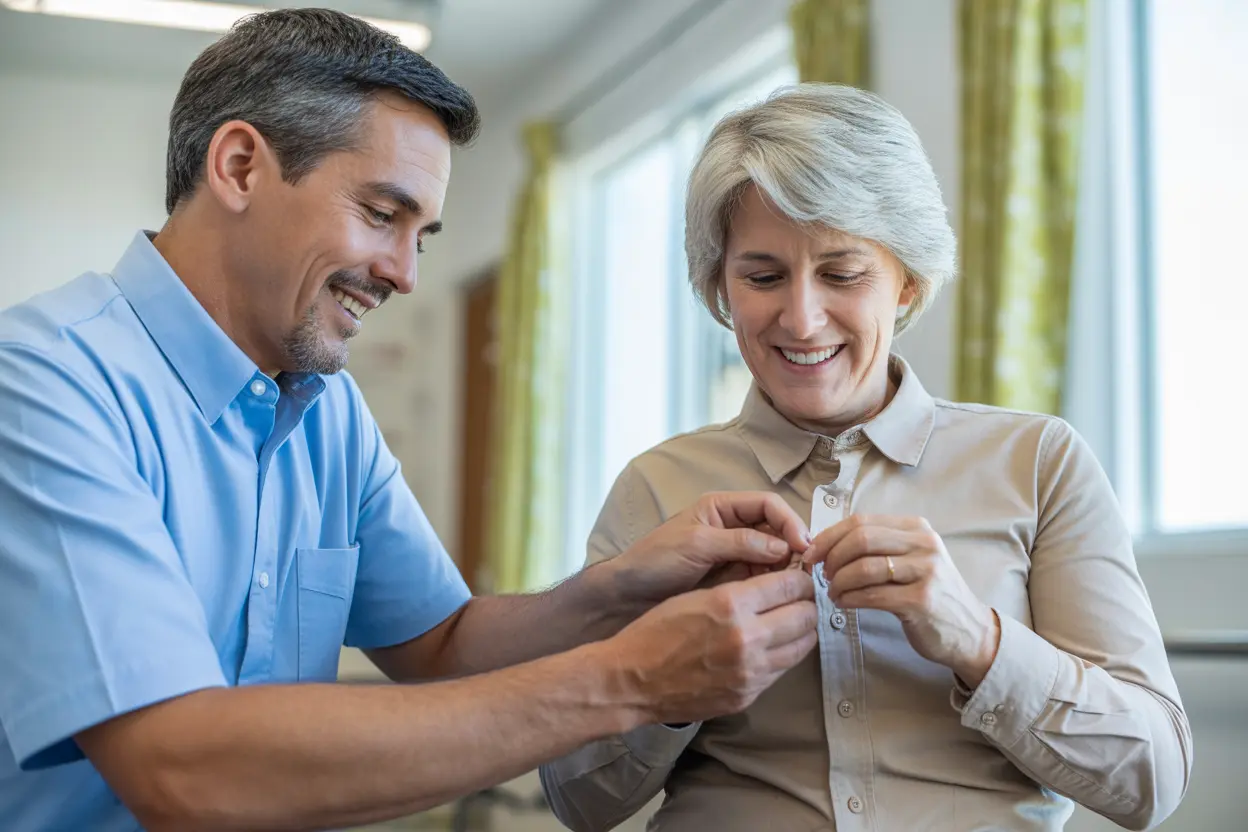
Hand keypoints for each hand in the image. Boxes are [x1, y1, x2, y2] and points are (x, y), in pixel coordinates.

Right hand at [606, 569, 818, 724]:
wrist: (633, 681)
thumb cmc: (656, 632)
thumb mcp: (695, 596)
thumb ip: (739, 590)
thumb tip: (777, 583)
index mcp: (731, 604)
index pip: (791, 586)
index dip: (800, 579)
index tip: (798, 579)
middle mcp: (748, 638)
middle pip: (805, 616)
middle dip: (806, 604)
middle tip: (799, 600)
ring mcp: (751, 672)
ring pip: (802, 646)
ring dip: (800, 631)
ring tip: (788, 623)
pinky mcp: (748, 695)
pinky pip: (782, 670)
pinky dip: (782, 655)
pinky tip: (769, 648)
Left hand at [607, 492, 810, 606]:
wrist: (629, 594)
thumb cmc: (656, 560)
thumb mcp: (697, 545)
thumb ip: (740, 542)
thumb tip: (784, 548)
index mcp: (722, 508)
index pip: (768, 505)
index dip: (789, 521)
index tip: (802, 545)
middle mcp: (733, 527)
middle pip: (777, 529)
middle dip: (793, 546)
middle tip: (806, 570)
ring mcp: (735, 554)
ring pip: (775, 555)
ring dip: (788, 567)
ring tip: (798, 586)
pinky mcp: (734, 579)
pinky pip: (763, 577)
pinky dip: (776, 584)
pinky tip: (783, 596)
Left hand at [801, 515, 1000, 686]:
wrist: (970, 631)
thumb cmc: (931, 593)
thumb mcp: (912, 559)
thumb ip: (878, 546)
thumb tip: (826, 544)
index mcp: (917, 528)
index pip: (861, 521)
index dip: (829, 536)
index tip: (811, 553)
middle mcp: (924, 544)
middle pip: (860, 539)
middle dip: (831, 557)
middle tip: (821, 574)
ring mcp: (926, 571)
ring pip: (863, 567)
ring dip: (838, 582)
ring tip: (833, 593)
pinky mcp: (921, 600)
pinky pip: (871, 594)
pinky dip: (849, 599)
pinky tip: (843, 604)